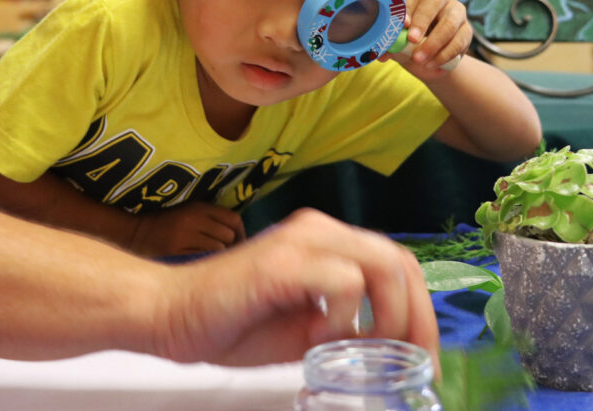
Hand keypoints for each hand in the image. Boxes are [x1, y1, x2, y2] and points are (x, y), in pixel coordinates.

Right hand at [129, 201, 245, 255]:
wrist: (133, 231)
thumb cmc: (165, 224)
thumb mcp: (188, 212)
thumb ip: (210, 218)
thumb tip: (238, 235)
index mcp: (199, 207)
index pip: (234, 219)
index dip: (241, 233)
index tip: (239, 242)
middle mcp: (194, 219)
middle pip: (229, 236)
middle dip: (230, 246)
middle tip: (226, 255)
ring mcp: (185, 235)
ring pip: (218, 249)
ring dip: (218, 256)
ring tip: (210, 260)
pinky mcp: (176, 251)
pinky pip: (202, 258)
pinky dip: (205, 262)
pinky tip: (200, 265)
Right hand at [152, 209, 438, 371]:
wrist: (171, 316)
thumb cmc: (233, 324)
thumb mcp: (307, 333)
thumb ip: (349, 331)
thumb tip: (392, 349)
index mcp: (328, 242)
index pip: (398, 264)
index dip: (421, 311)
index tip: (421, 358)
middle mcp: (320, 230)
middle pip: (400, 262)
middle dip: (417, 318)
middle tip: (411, 363)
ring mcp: (302, 240)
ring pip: (383, 264)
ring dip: (390, 317)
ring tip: (368, 351)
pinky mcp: (282, 260)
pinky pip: (344, 282)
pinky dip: (345, 317)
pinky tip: (319, 340)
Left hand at [385, 0, 470, 79]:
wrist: (428, 57)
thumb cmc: (408, 39)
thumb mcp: (397, 39)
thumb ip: (390, 41)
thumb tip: (381, 52)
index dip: (408, 5)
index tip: (402, 24)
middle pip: (434, 1)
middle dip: (422, 21)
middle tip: (411, 39)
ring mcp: (457, 11)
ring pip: (449, 23)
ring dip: (433, 43)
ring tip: (418, 59)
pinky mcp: (467, 30)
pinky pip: (459, 41)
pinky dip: (444, 55)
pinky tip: (431, 64)